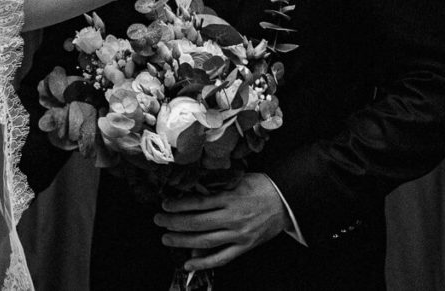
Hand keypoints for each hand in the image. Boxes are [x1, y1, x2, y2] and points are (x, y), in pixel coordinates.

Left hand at [153, 173, 288, 272]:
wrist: (286, 201)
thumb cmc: (260, 187)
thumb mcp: (237, 180)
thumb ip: (216, 187)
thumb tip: (192, 195)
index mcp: (230, 198)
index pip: (198, 203)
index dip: (179, 205)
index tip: (165, 205)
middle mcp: (233, 217)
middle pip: (198, 223)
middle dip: (174, 223)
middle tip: (158, 221)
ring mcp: (239, 234)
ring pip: (206, 242)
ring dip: (183, 242)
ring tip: (166, 239)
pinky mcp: (245, 247)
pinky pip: (222, 258)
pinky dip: (204, 262)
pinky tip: (188, 263)